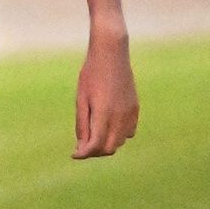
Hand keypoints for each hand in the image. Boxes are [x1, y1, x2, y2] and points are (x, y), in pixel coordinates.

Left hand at [73, 28, 139, 159]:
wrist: (112, 54)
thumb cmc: (91, 74)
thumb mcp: (82, 99)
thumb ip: (82, 124)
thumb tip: (81, 147)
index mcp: (104, 114)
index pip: (95, 145)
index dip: (84, 153)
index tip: (74, 154)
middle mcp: (120, 117)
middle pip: (109, 148)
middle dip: (95, 151)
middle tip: (82, 145)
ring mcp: (130, 114)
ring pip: (120, 142)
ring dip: (106, 144)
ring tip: (93, 134)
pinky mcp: (135, 109)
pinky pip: (129, 132)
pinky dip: (118, 135)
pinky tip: (107, 125)